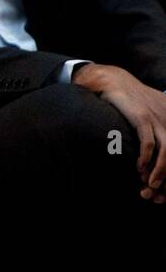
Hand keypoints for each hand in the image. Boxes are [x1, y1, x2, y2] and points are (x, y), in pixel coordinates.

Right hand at [75, 64, 165, 200]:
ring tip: (150, 184)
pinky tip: (139, 168)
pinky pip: (148, 142)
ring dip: (160, 172)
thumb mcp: (152, 111)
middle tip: (158, 191)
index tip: (164, 189)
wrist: (111, 80)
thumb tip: (156, 154)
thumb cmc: (130, 100)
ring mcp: (158, 117)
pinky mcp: (142, 117)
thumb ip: (160, 129)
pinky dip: (146, 158)